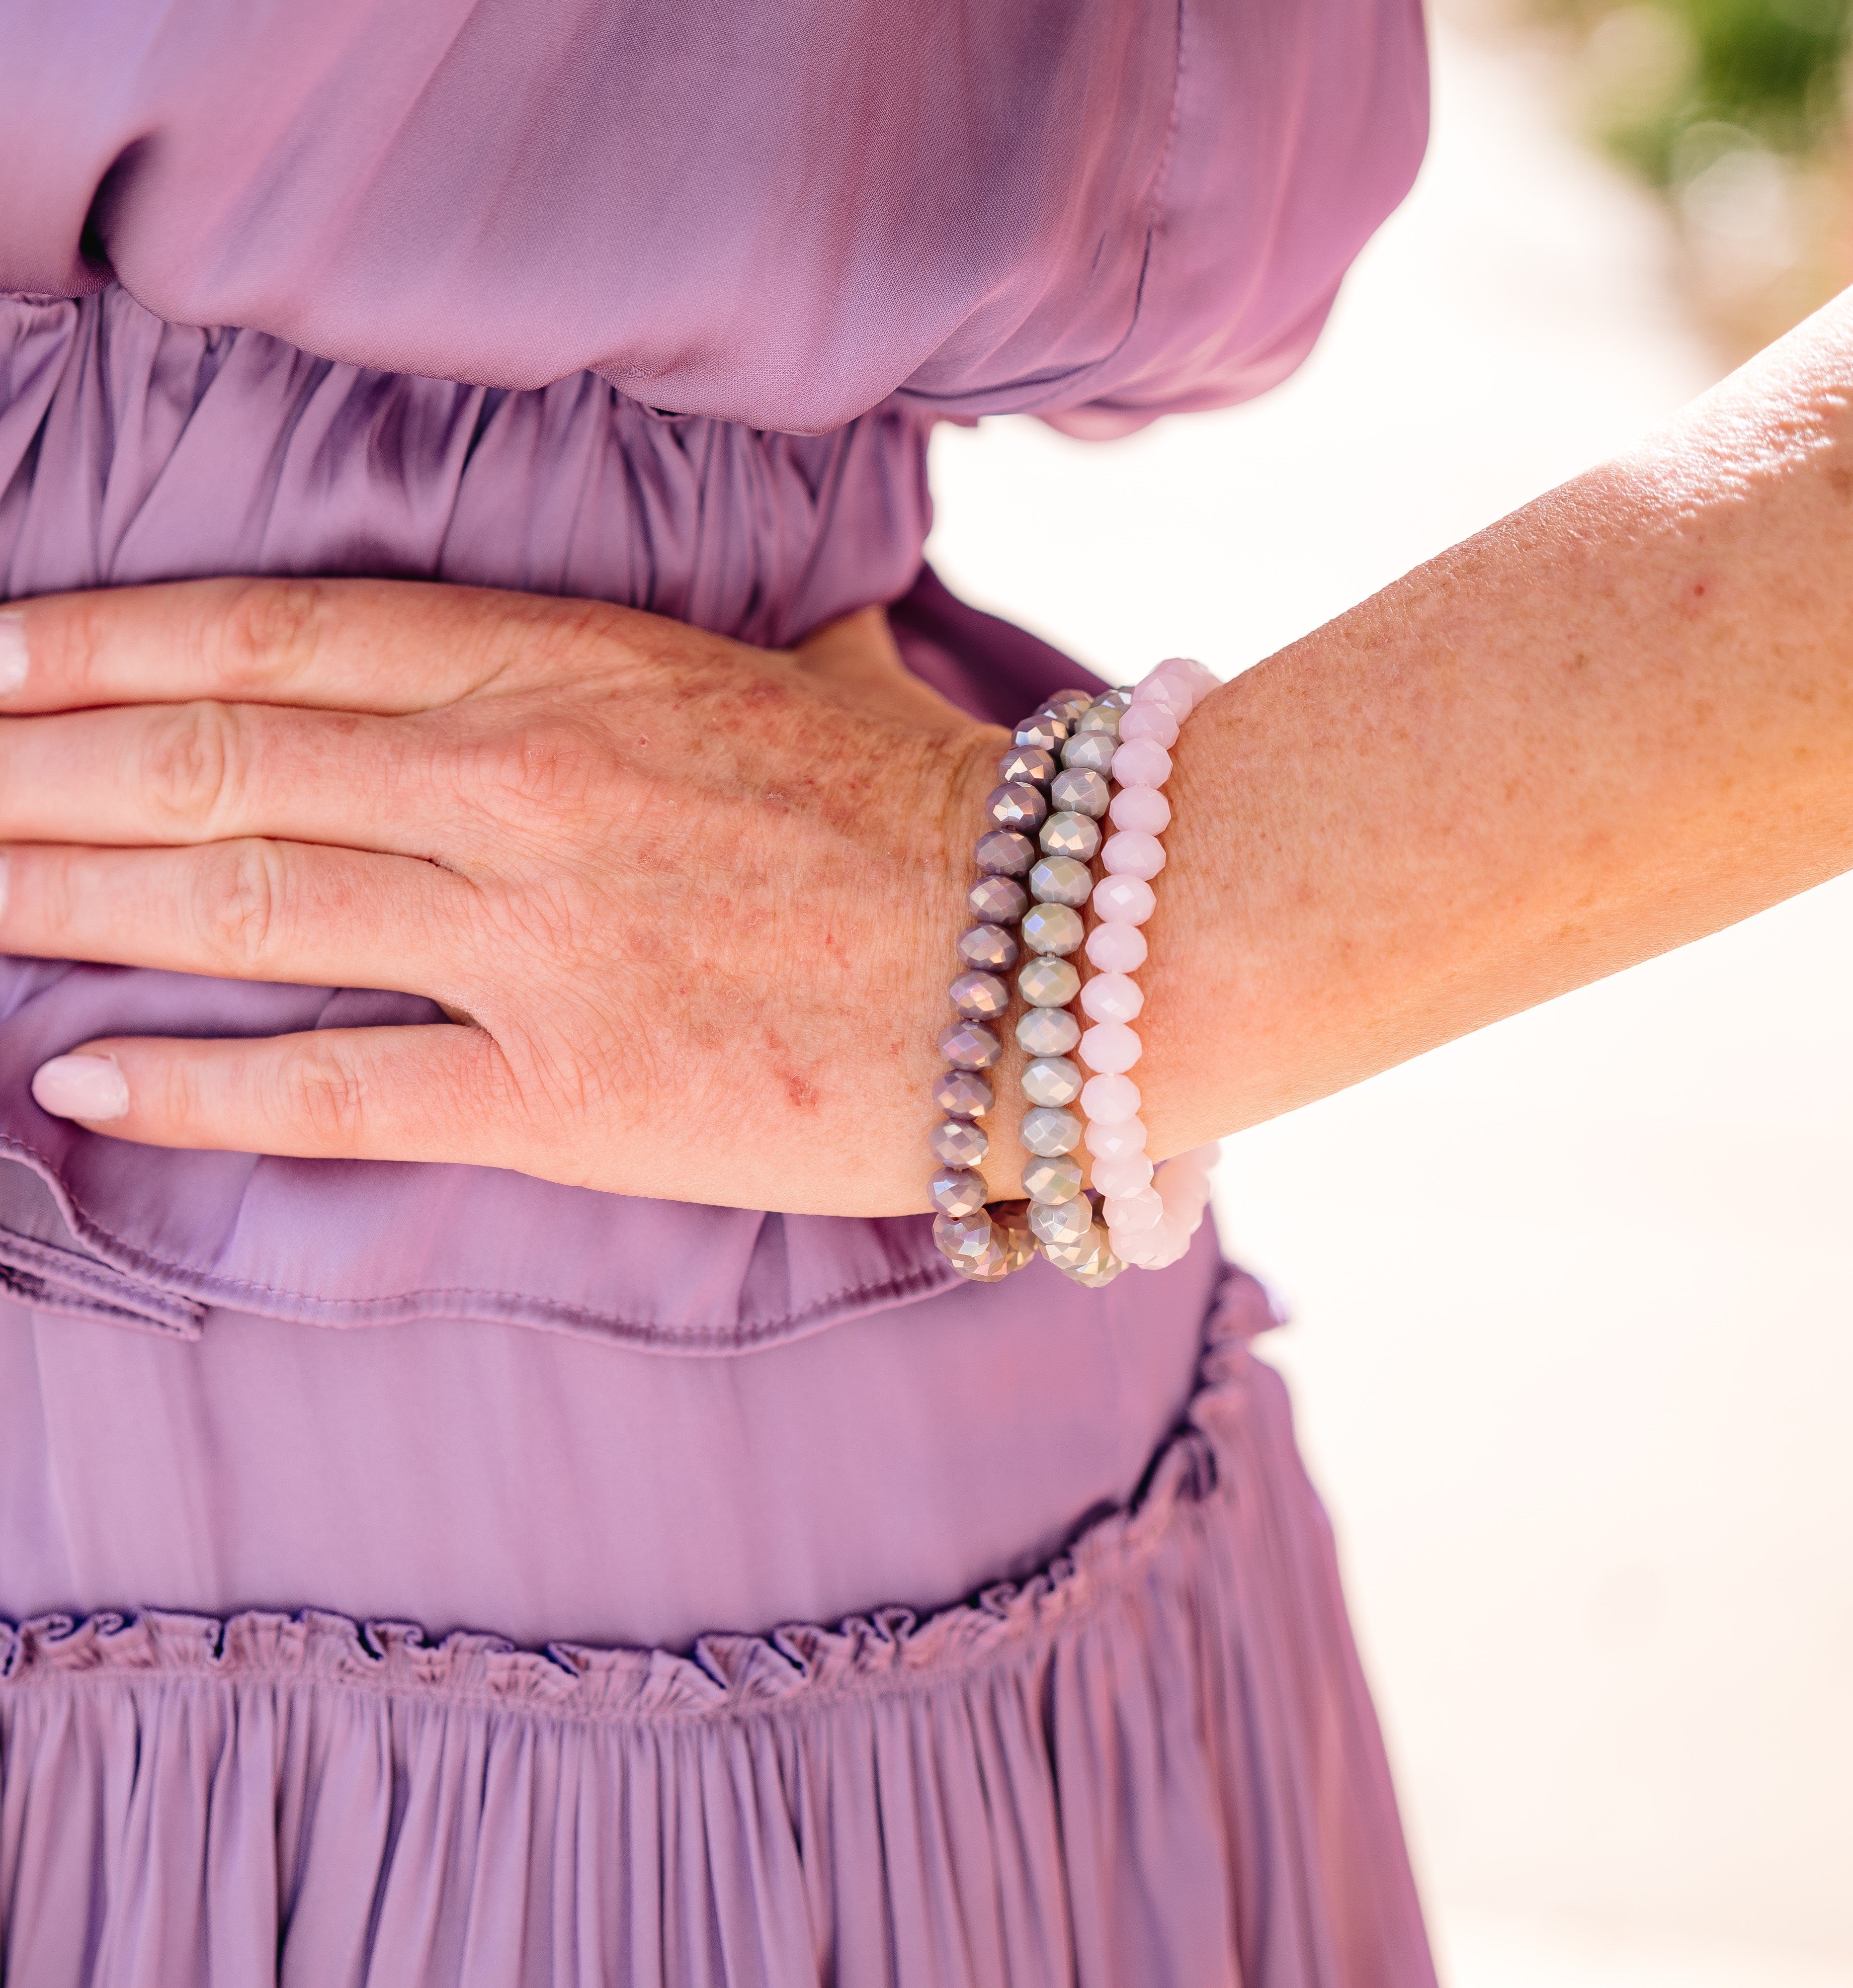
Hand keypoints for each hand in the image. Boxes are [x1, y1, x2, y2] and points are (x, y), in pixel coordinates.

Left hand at [0, 579, 1008, 1214]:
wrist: (1060, 960)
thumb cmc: (929, 812)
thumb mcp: (805, 676)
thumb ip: (722, 641)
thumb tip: (750, 615)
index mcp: (565, 665)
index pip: (264, 637)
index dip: (91, 646)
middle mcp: (517, 783)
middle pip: (205, 767)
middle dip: (27, 777)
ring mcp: (534, 940)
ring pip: (235, 908)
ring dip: (59, 903)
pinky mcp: (567, 1092)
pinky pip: (334, 1082)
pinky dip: (191, 1083)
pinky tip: (79, 1079)